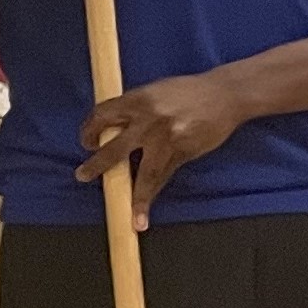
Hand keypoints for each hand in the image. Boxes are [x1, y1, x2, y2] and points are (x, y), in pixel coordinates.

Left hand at [77, 71, 248, 226]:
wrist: (224, 95)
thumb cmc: (187, 91)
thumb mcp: (153, 91)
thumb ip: (133, 109)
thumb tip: (112, 128)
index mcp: (137, 100)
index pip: (102, 115)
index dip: (90, 130)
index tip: (87, 143)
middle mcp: (149, 120)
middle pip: (115, 147)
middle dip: (97, 164)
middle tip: (83, 175)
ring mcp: (166, 139)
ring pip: (144, 172)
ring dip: (133, 196)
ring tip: (126, 215)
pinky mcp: (183, 152)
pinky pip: (164, 176)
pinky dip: (154, 194)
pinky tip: (146, 212)